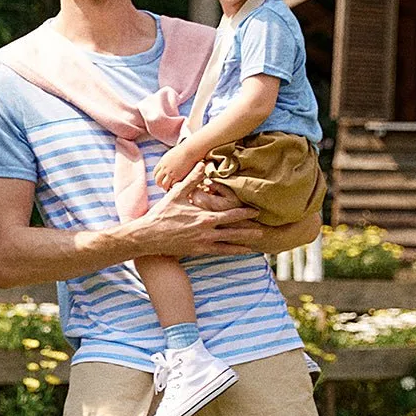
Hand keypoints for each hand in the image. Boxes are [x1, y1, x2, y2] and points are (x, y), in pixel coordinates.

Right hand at [133, 174, 258, 256]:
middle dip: (250, 228)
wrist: (149, 236)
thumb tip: (203, 164)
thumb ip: (192, 179)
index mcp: (204, 216)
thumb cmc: (162, 214)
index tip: (257, 210)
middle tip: (266, 227)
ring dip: (245, 241)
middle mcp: (207, 231)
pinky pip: (220, 252)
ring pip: (230, 242)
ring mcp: (204, 242)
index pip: (230, 214)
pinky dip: (234, 251)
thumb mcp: (176, 194)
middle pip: (235, 230)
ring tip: (259, 240)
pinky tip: (244, 251)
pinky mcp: (199, 251)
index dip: (245, 212)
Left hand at [153, 143, 199, 193]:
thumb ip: (168, 160)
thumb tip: (168, 162)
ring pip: (164, 184)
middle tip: (163, 186)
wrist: (190, 150)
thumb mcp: (172, 154)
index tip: (160, 180)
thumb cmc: (184, 150)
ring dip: (165, 187)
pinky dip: (173, 187)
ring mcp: (171, 173)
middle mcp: (165, 168)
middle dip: (159, 184)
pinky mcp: (178, 176)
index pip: (155, 173)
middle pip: (157, 180)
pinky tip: (175, 187)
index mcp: (162, 162)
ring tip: (169, 189)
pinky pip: (172, 185)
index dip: (157, 177)